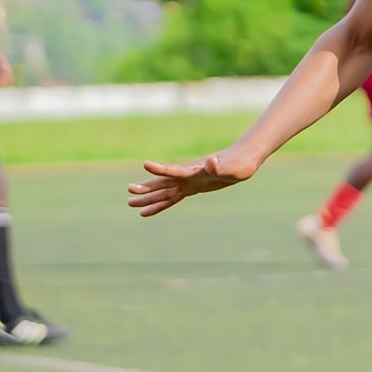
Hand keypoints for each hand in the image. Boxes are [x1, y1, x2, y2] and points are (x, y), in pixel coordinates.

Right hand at [127, 151, 257, 216]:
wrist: (242, 160)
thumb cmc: (238, 163)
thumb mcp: (232, 167)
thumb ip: (219, 165)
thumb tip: (212, 161)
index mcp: (195, 170)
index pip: (175, 170)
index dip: (161, 169)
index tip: (146, 164)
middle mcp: (187, 175)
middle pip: (163, 182)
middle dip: (147, 188)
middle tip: (129, 191)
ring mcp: (188, 182)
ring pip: (164, 191)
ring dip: (148, 198)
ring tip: (130, 204)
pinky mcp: (192, 188)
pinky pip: (172, 198)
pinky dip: (160, 205)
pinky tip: (147, 211)